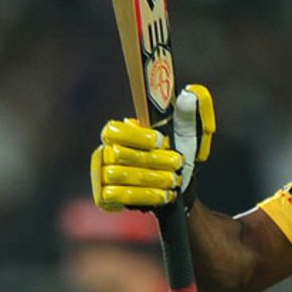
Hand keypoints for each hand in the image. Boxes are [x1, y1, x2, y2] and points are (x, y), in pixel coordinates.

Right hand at [91, 84, 214, 210]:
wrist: (180, 190)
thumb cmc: (180, 156)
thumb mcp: (191, 134)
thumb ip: (191, 113)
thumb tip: (190, 93)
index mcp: (121, 133)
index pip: (113, 130)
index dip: (135, 136)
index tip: (160, 141)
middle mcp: (105, 151)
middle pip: (119, 154)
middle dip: (153, 160)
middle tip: (177, 164)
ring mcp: (101, 175)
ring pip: (119, 175)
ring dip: (152, 179)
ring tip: (173, 181)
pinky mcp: (104, 197)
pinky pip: (116, 195)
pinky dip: (143, 195)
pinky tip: (162, 196)